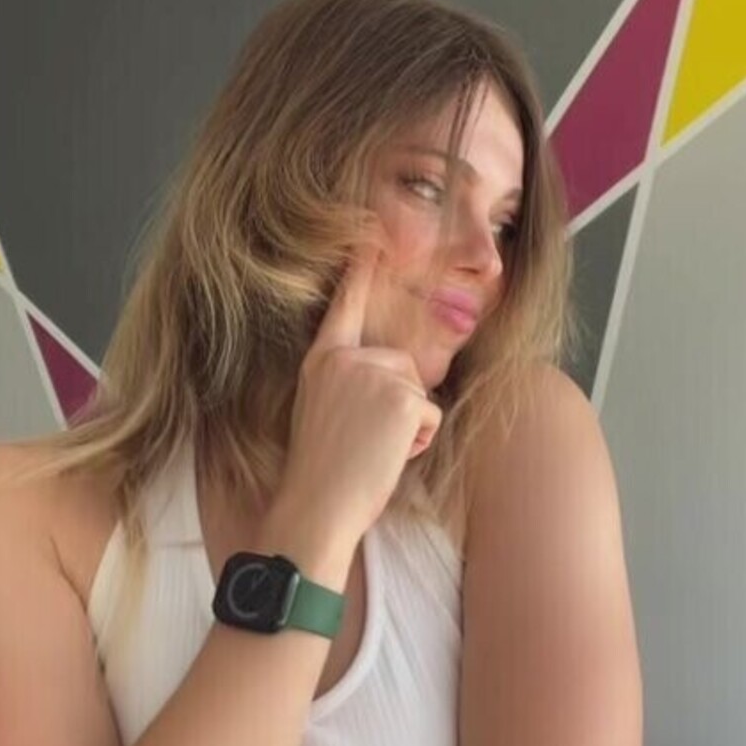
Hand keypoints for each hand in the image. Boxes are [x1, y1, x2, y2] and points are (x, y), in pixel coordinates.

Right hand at [279, 243, 442, 540]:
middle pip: (402, 362)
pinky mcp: (402, 398)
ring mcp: (374, 375)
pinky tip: (385, 456)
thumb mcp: (322, 410)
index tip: (370, 236)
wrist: (315, 509)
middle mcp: (345, 359)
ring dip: (407, 426)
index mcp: (321, 360)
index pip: (344, 305)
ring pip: (418, 390)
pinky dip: (418, 442)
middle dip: (399, 403)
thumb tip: (392, 372)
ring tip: (370, 450)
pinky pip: (430, 414)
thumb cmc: (321, 472)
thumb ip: (348, 381)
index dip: (360, 271)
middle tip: (363, 440)